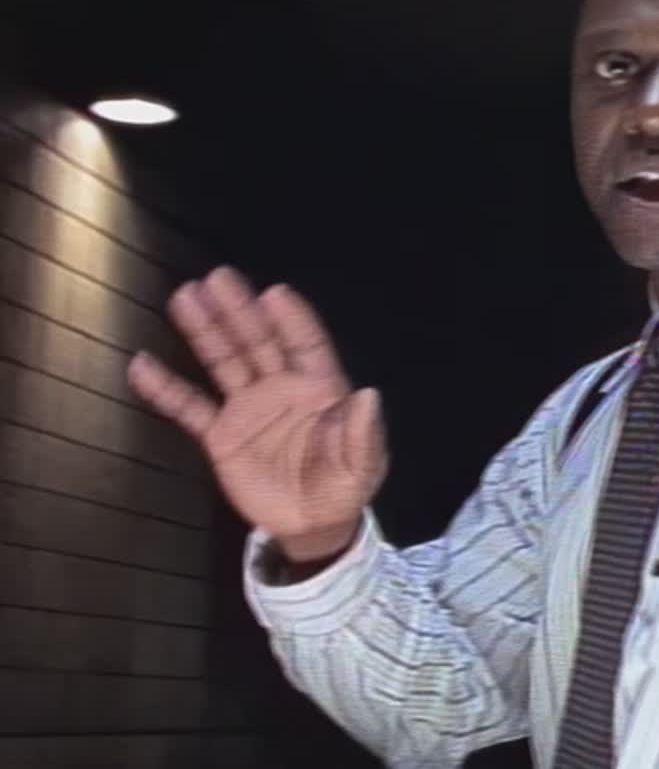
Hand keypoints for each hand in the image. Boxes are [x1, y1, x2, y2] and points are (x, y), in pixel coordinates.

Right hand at [127, 266, 386, 561]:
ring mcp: (249, 409)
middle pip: (259, 342)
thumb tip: (369, 395)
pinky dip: (166, 388)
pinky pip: (190, 408)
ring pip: (225, 361)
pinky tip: (142, 364)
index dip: (293, 320)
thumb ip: (363, 432)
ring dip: (206, 331)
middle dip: (239, 311)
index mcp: (320, 390)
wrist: (313, 526)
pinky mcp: (221, 437)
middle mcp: (281, 389)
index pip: (305, 345)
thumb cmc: (344, 487)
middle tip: (219, 278)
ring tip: (185, 297)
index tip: (274, 293)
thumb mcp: (363, 464)